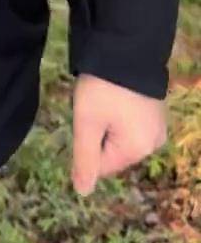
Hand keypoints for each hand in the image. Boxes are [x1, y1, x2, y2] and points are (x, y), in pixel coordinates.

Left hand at [72, 74, 166, 195]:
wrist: (128, 48)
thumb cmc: (104, 89)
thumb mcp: (87, 123)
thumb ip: (84, 160)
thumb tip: (83, 193)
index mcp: (138, 150)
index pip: (102, 165)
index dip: (86, 144)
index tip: (86, 118)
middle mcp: (154, 143)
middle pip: (113, 152)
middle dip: (98, 133)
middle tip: (95, 106)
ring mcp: (158, 127)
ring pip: (121, 137)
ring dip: (107, 123)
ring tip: (104, 98)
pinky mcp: (157, 112)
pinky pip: (131, 124)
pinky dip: (119, 114)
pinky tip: (115, 96)